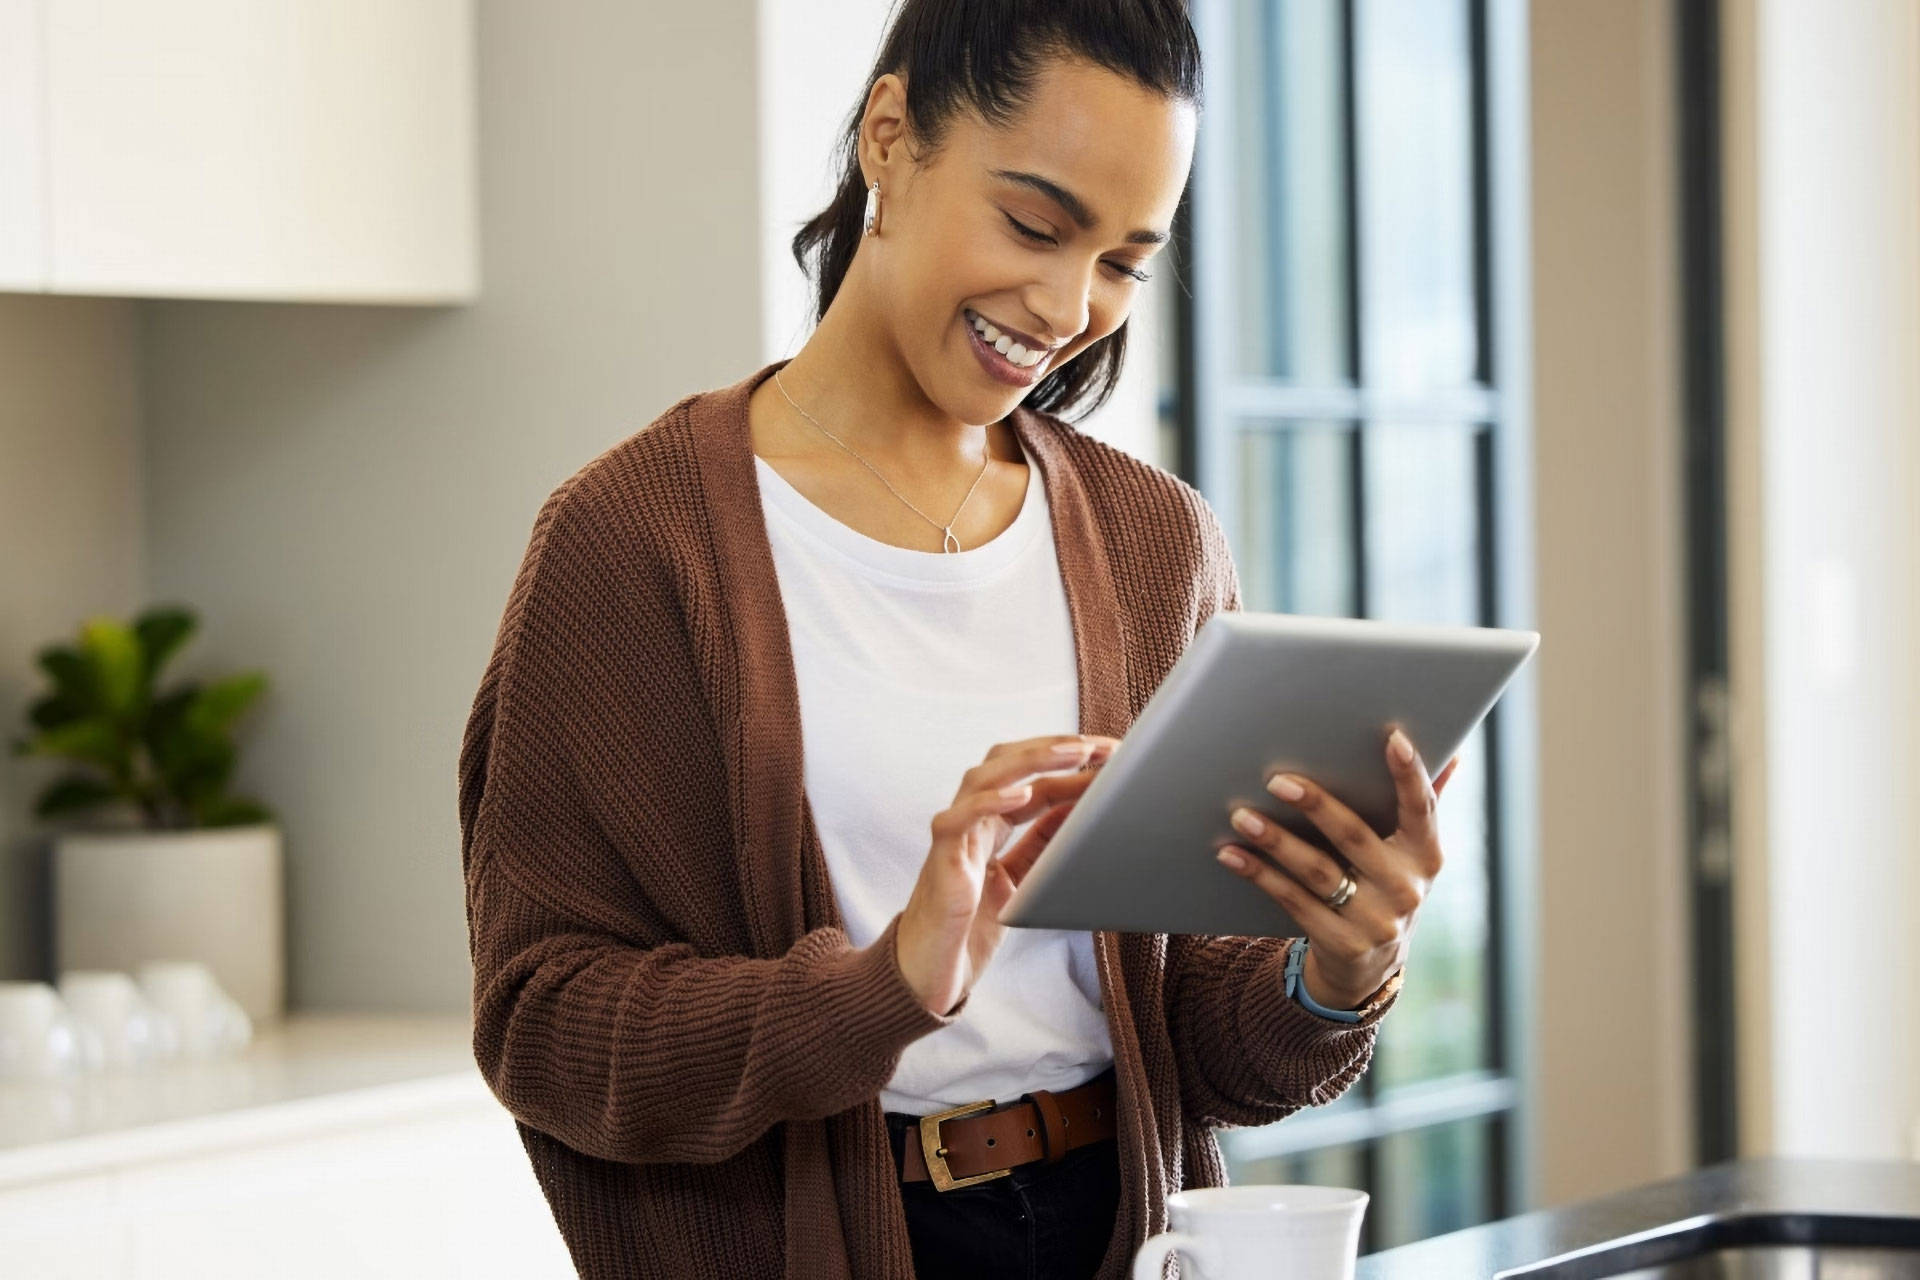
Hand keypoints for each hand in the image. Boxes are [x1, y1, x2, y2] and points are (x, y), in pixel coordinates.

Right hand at [893, 733, 1118, 1014]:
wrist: (931, 971)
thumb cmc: (970, 925)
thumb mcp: (1022, 878)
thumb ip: (1043, 843)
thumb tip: (1082, 808)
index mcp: (990, 822)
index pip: (1033, 779)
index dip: (1071, 765)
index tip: (1113, 756)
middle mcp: (970, 819)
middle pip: (1007, 762)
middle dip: (1054, 747)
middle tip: (1102, 746)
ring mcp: (953, 835)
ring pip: (984, 777)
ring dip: (1031, 760)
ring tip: (1073, 753)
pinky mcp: (941, 859)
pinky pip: (958, 819)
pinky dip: (989, 801)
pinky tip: (1021, 793)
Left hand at [1215, 725, 1459, 1008]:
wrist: (1370, 967)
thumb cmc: (1384, 887)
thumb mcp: (1409, 854)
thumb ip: (1422, 805)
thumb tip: (1452, 753)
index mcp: (1426, 856)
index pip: (1422, 809)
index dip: (1411, 774)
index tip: (1394, 737)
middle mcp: (1406, 888)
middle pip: (1355, 837)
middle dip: (1316, 805)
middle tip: (1276, 780)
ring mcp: (1376, 921)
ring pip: (1318, 872)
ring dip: (1276, 841)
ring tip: (1242, 816)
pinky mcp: (1342, 944)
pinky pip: (1294, 902)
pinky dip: (1259, 875)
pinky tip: (1231, 854)